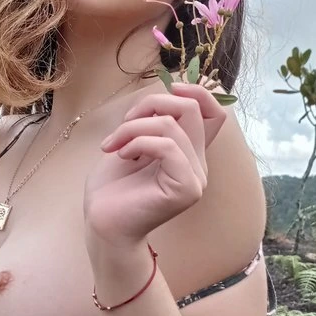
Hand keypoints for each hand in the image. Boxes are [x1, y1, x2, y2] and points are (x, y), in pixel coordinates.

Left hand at [82, 82, 226, 244]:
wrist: (102, 225)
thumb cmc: (112, 188)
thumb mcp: (132, 142)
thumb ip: (154, 121)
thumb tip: (169, 93)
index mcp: (189, 153)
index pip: (214, 113)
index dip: (196, 91)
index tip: (168, 89)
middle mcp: (198, 164)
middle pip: (192, 109)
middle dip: (151, 104)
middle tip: (123, 124)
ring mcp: (195, 178)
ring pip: (172, 126)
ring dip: (133, 127)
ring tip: (113, 145)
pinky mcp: (186, 189)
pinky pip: (168, 146)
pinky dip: (138, 142)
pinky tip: (121, 155)